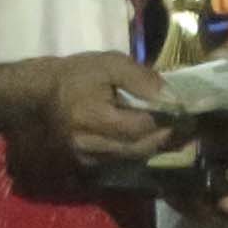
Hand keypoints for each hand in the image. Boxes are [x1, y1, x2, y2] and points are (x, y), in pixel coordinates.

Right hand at [37, 55, 171, 178]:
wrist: (41, 93)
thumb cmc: (76, 75)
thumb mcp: (109, 64)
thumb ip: (141, 79)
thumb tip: (172, 97)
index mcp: (94, 117)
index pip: (140, 126)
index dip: (165, 121)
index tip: (184, 112)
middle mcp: (90, 143)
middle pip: (139, 147)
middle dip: (165, 137)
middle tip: (185, 126)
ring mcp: (87, 156)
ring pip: (132, 156)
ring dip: (154, 145)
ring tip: (171, 130)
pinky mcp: (86, 163)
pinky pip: (120, 159)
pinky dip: (137, 149)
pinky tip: (148, 137)